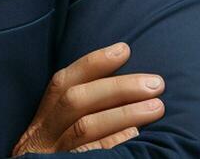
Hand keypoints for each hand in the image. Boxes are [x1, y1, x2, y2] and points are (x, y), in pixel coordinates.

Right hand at [10, 42, 165, 154]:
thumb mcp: (58, 137)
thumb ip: (81, 115)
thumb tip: (127, 90)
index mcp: (42, 121)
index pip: (62, 83)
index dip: (92, 63)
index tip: (124, 50)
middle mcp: (42, 135)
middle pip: (75, 101)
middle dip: (117, 87)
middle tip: (155, 83)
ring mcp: (53, 154)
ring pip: (85, 127)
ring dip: (124, 114)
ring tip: (157, 107)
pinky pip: (90, 154)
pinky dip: (113, 143)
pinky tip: (136, 137)